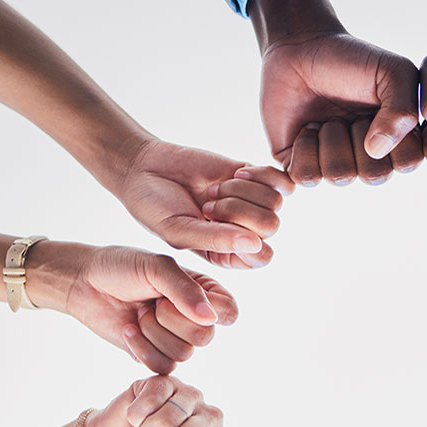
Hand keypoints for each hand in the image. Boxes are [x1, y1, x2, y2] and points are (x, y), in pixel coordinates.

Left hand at [40, 245, 236, 372]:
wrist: (85, 284)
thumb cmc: (122, 267)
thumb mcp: (156, 267)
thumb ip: (185, 290)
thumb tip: (210, 319)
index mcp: (205, 292)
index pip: (229, 312)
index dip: (206, 309)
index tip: (175, 293)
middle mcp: (196, 318)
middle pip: (205, 337)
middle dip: (171, 319)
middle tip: (152, 302)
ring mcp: (176, 338)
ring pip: (183, 354)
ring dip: (153, 332)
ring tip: (138, 313)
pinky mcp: (156, 355)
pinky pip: (163, 367)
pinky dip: (141, 348)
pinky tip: (129, 329)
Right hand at [118, 140, 293, 268]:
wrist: (146, 169)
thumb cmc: (156, 207)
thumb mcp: (179, 231)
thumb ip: (215, 240)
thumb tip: (257, 244)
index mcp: (229, 254)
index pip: (261, 257)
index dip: (246, 241)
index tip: (212, 224)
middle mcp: (244, 231)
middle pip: (270, 227)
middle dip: (236, 212)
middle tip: (206, 205)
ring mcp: (251, 203)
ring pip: (275, 202)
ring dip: (241, 192)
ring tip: (213, 191)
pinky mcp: (254, 177)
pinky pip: (281, 181)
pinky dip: (260, 175)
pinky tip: (235, 174)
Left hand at [252, 0, 421, 185]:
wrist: (300, 50)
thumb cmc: (351, 60)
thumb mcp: (393, 71)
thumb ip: (403, 109)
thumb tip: (376, 150)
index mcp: (397, 140)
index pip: (407, 162)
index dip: (392, 136)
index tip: (379, 106)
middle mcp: (369, 159)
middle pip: (374, 176)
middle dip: (358, 136)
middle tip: (348, 112)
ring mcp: (336, 165)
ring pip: (340, 176)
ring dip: (330, 139)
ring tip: (325, 118)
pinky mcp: (302, 167)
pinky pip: (307, 177)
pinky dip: (304, 148)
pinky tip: (306, 128)